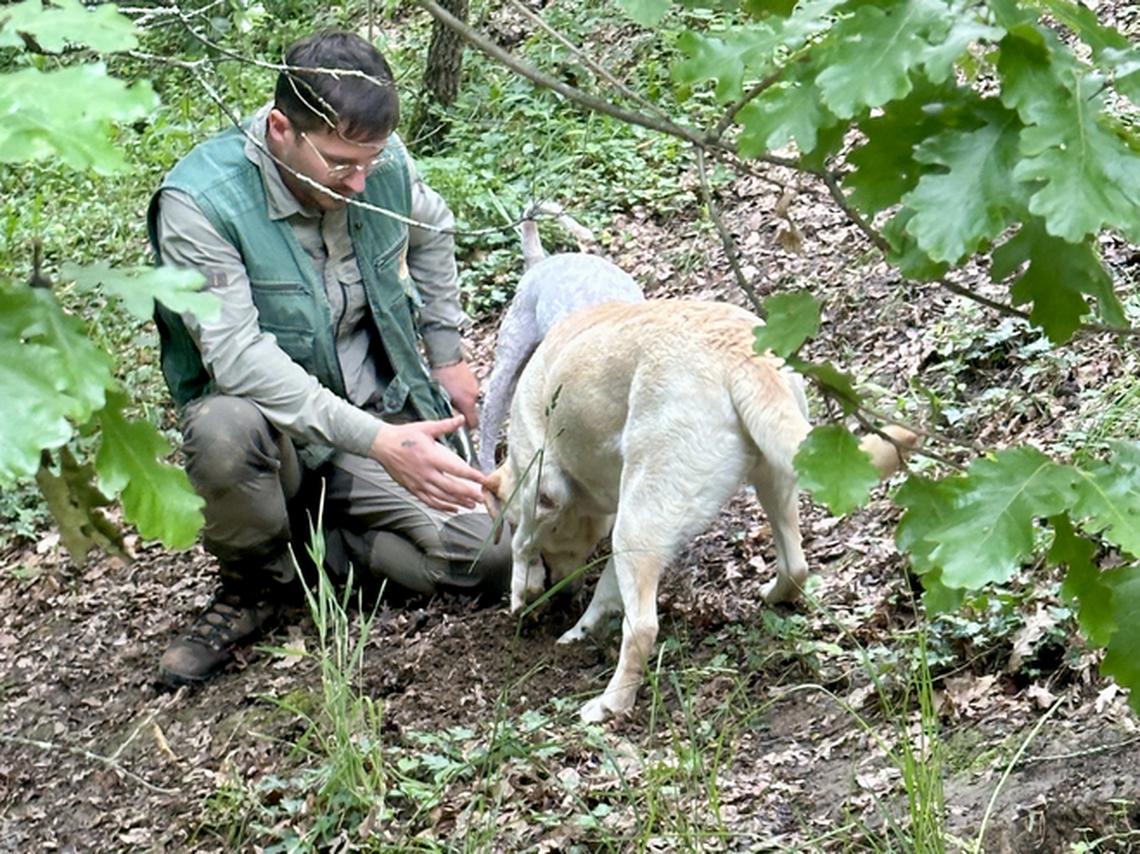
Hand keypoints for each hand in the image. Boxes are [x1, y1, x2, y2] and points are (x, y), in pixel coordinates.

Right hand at [368, 415, 484, 511]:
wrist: (382, 445)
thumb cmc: (403, 435)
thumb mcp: (426, 427)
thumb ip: (446, 425)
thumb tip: (461, 418)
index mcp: (431, 457)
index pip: (456, 469)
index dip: (471, 476)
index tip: (483, 479)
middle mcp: (426, 473)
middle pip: (451, 488)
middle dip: (468, 494)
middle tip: (482, 497)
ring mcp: (419, 483)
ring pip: (442, 498)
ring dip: (458, 502)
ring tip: (471, 505)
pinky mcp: (412, 489)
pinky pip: (429, 501)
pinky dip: (442, 507)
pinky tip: (453, 509)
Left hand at [432, 360, 479, 427]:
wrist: (446, 356)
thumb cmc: (441, 376)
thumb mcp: (441, 398)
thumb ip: (449, 412)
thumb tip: (452, 421)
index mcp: (467, 402)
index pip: (474, 423)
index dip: (467, 426)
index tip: (460, 426)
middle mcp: (474, 395)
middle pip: (472, 410)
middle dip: (463, 411)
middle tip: (450, 408)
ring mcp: (475, 386)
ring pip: (470, 400)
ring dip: (463, 401)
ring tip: (450, 395)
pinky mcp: (473, 378)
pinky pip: (470, 390)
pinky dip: (463, 392)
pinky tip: (453, 386)